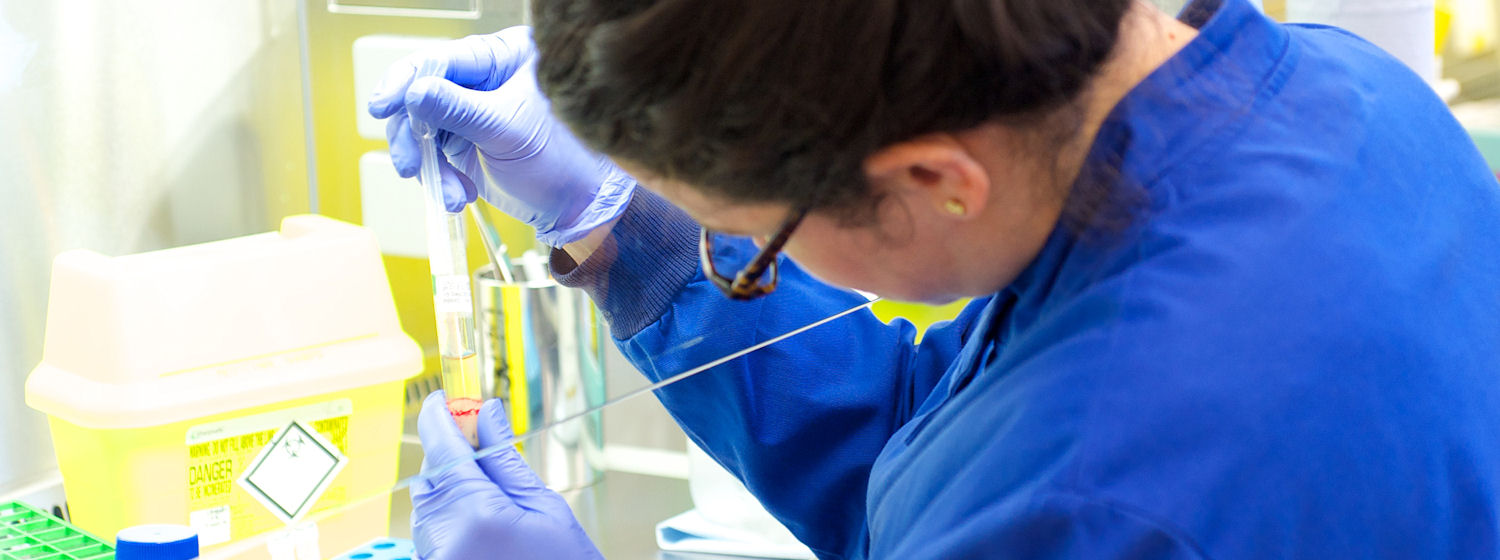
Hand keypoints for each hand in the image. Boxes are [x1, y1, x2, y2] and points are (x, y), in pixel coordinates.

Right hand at [368, 26, 633, 246]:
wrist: (577, 206)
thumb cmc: (562, 160)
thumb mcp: (506, 131)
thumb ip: (457, 110)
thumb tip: (413, 93)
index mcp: (504, 57)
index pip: (443, 60)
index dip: (406, 81)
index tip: (384, 106)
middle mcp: (484, 78)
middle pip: (422, 94)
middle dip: (413, 135)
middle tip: (409, 165)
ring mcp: (471, 110)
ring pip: (422, 127)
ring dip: (427, 165)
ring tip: (449, 193)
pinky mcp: (464, 140)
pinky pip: (433, 152)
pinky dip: (439, 177)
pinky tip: (457, 195)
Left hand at [410, 391, 601, 559]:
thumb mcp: (546, 508)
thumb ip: (506, 460)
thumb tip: (486, 414)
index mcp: (475, 515)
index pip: (443, 448)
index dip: (440, 416)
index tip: (442, 398)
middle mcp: (444, 540)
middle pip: (431, 476)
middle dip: (451, 457)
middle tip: (482, 443)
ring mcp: (435, 559)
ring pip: (428, 507)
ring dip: (451, 491)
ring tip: (494, 497)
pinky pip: (432, 535)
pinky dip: (450, 520)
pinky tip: (483, 523)